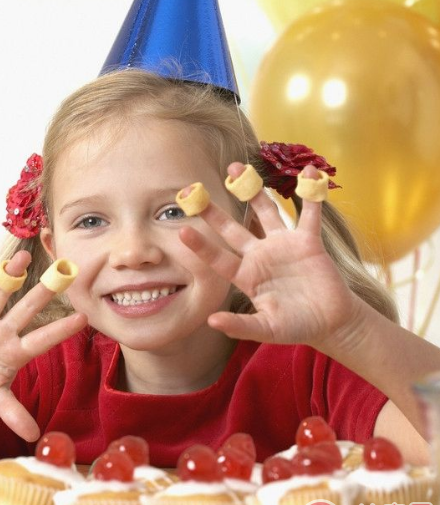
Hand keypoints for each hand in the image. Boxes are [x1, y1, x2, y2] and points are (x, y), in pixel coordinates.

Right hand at [0, 251, 86, 441]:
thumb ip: (14, 414)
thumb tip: (34, 435)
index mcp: (16, 352)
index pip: (42, 339)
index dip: (61, 330)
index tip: (84, 318)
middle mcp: (3, 332)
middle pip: (25, 309)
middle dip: (42, 292)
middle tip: (62, 271)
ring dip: (7, 276)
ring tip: (20, 257)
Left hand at [178, 163, 360, 347]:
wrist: (330, 322)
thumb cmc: (295, 326)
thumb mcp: (266, 329)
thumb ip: (241, 325)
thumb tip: (211, 321)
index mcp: (246, 276)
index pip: (218, 258)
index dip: (201, 245)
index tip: (182, 230)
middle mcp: (259, 255)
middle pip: (232, 229)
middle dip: (214, 210)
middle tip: (193, 189)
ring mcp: (283, 245)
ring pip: (265, 211)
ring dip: (253, 189)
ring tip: (237, 167)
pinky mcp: (308, 241)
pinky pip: (308, 213)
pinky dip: (311, 194)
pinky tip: (308, 172)